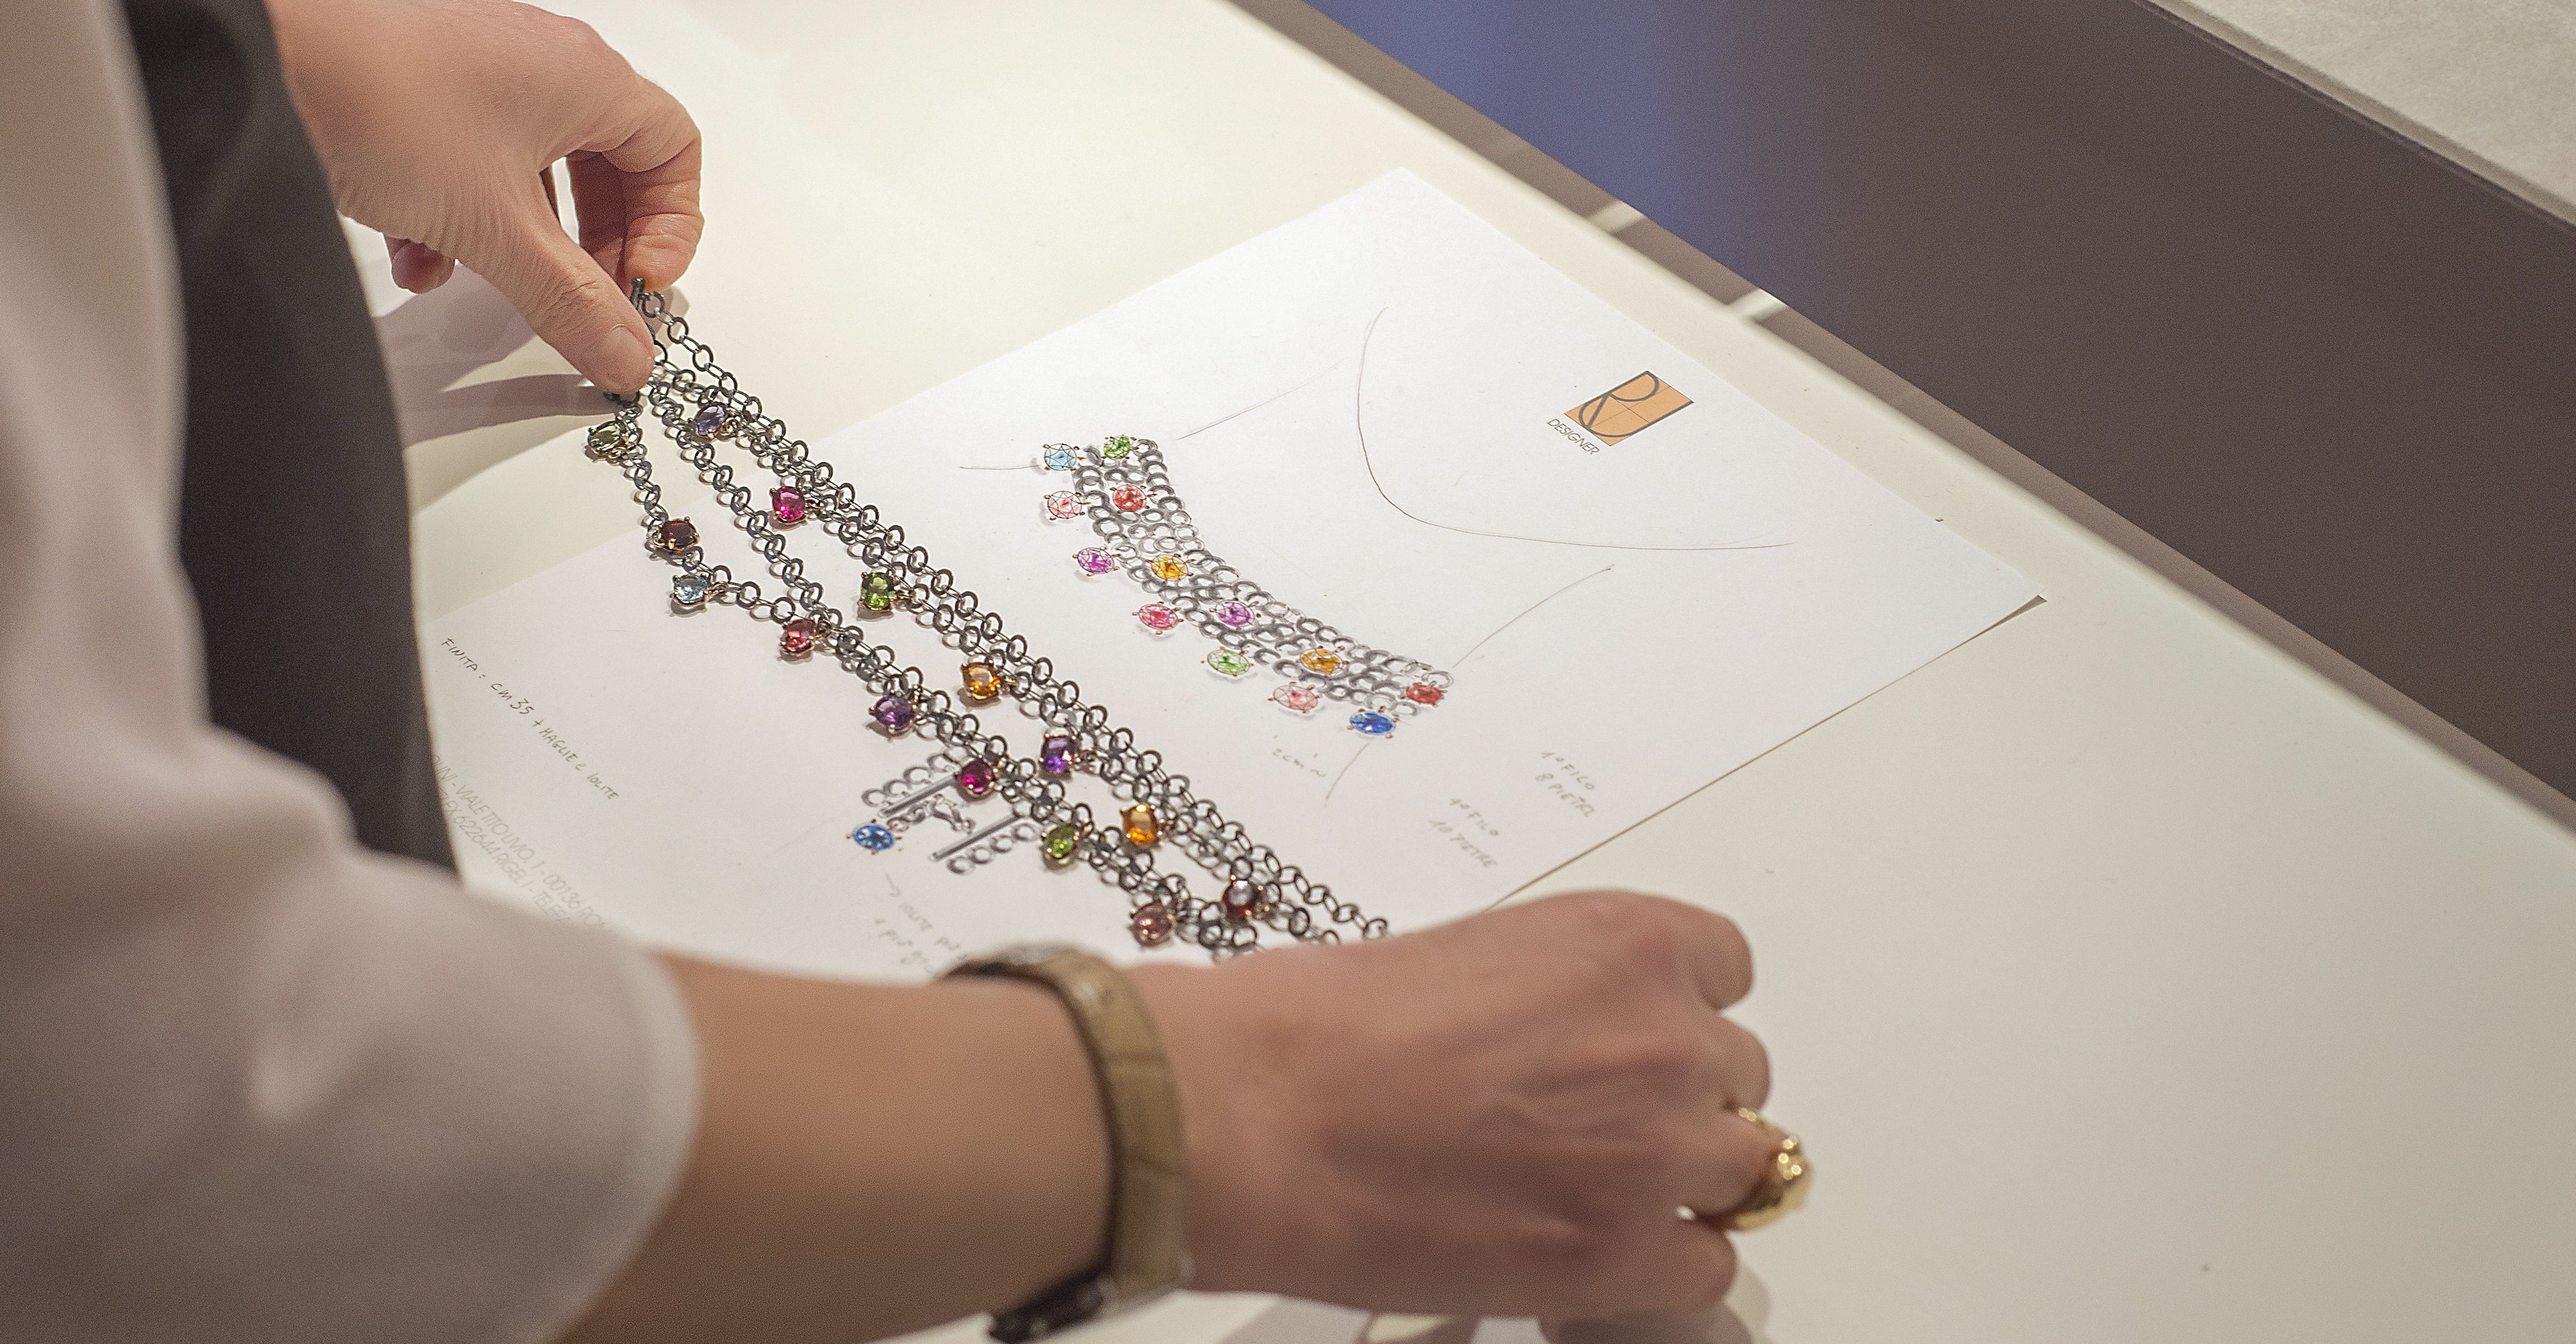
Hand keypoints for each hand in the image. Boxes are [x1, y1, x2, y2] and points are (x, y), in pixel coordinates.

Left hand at [268, 0, 701, 393]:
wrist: (254, 55)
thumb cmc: (381, 98)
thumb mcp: (495, 227)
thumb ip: (570, 301)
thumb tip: (625, 356)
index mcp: (586, 77)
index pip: (673, 151)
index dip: (671, 227)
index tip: (638, 284)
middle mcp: (539, 64)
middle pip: (609, 166)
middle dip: (594, 246)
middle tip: (583, 300)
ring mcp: (476, 74)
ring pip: (532, 172)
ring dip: (520, 242)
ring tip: (490, 289)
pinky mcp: (418, 93)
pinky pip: (470, 164)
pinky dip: (458, 220)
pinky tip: (419, 261)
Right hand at [1135, 890, 1774, 1318]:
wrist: (1256, 1117)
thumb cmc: (1316, 1031)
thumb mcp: (1467, 956)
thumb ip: (1555, 992)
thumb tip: (1565, 1036)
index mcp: (1624, 943)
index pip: (1723, 971)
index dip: (1671, 1014)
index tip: (1634, 1039)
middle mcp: (1663, 1038)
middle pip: (1734, 1076)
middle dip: (1669, 1099)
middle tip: (1590, 1124)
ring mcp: (1655, 1151)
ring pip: (1739, 1172)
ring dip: (1674, 1182)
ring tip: (1587, 1191)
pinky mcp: (1623, 1253)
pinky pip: (1705, 1266)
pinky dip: (1655, 1267)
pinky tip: (1585, 1251)